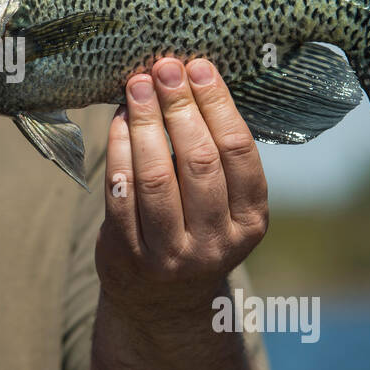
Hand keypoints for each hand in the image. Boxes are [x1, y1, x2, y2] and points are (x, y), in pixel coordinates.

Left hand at [96, 57, 268, 319]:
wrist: (164, 302)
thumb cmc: (196, 230)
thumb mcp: (224, 205)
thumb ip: (214, 154)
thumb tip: (188, 78)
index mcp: (251, 221)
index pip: (238, 152)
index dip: (218, 105)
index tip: (199, 67)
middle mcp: (217, 242)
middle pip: (199, 160)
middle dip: (179, 106)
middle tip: (163, 67)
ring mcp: (172, 254)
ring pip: (157, 176)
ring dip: (145, 123)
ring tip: (136, 86)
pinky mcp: (130, 256)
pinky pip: (121, 193)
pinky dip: (118, 150)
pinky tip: (118, 121)